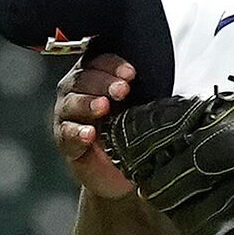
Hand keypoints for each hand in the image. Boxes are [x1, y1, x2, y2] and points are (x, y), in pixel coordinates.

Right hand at [52, 54, 137, 198]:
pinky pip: (66, 134)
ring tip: (103, 107)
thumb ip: (145, 92)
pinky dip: (76, 133)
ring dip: (87, 103)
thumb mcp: (139, 109)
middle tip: (121, 90)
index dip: (113, 65)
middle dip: (103, 82)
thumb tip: (168, 81)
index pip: (98, 62)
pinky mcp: (66, 142)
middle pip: (82, 78)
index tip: (131, 73)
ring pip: (71, 103)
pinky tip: (89, 134)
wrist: (119, 172)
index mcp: (95, 79)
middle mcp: (77, 93)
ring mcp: (67, 117)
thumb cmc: (127, 133)